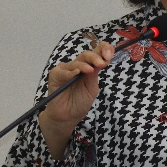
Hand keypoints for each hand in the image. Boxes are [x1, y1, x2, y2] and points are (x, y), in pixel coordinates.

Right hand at [38, 41, 114, 159]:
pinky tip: (75, 74)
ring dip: (84, 65)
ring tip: (90, 70)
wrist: (68, 116)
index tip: (110, 54)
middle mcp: (78, 66)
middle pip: (86, 55)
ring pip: (76, 62)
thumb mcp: (92, 88)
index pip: (97, 52)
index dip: (104, 49)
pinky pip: (63, 72)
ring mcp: (66, 69)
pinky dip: (69, 72)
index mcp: (89, 67)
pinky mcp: (55, 75)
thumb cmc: (80, 102)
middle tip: (102, 63)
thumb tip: (102, 61)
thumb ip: (95, 75)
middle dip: (95, 57)